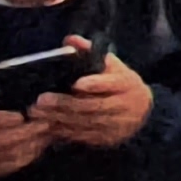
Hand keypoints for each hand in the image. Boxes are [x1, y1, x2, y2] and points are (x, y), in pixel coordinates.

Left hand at [34, 49, 152, 149]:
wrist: (142, 111)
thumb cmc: (118, 83)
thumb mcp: (110, 66)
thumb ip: (89, 53)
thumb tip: (70, 40)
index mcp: (128, 83)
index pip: (112, 84)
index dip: (95, 84)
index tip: (76, 83)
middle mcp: (127, 105)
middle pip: (94, 106)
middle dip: (66, 103)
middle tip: (42, 100)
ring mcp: (119, 125)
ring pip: (86, 123)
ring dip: (60, 119)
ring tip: (38, 113)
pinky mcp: (109, 140)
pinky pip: (84, 136)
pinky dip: (64, 131)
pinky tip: (48, 125)